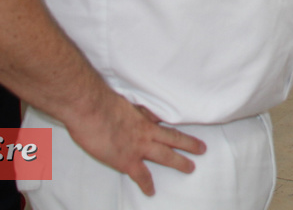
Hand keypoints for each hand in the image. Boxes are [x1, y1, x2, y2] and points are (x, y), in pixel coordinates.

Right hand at [65, 91, 205, 196]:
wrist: (91, 109)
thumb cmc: (101, 102)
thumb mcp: (123, 101)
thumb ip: (133, 107)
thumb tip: (142, 109)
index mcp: (143, 117)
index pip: (161, 122)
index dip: (171, 126)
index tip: (179, 129)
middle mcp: (146, 131)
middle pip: (173, 138)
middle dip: (189, 144)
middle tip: (202, 148)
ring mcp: (139, 146)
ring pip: (166, 155)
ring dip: (180, 162)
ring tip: (191, 168)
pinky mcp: (127, 160)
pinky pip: (141, 176)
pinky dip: (146, 184)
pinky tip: (151, 192)